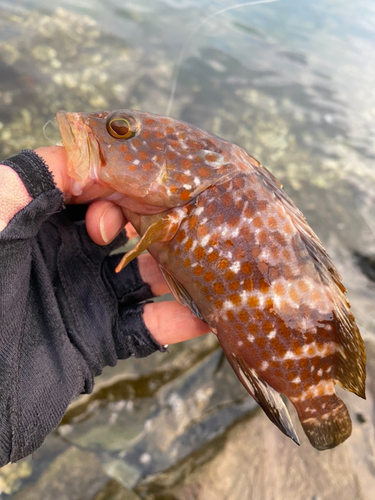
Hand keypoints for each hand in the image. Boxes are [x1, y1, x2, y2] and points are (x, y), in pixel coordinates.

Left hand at [1, 146, 209, 345]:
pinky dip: (178, 321)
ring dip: (179, 269)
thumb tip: (85, 160)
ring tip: (212, 259)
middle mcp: (71, 256)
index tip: (146, 187)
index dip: (122, 184)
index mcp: (43, 224)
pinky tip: (207, 313)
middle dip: (159, 222)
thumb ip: (28, 180)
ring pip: (148, 276)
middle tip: (184, 224)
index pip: (95, 191)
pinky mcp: (101, 339)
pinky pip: (149, 328)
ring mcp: (89, 298)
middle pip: (129, 229)